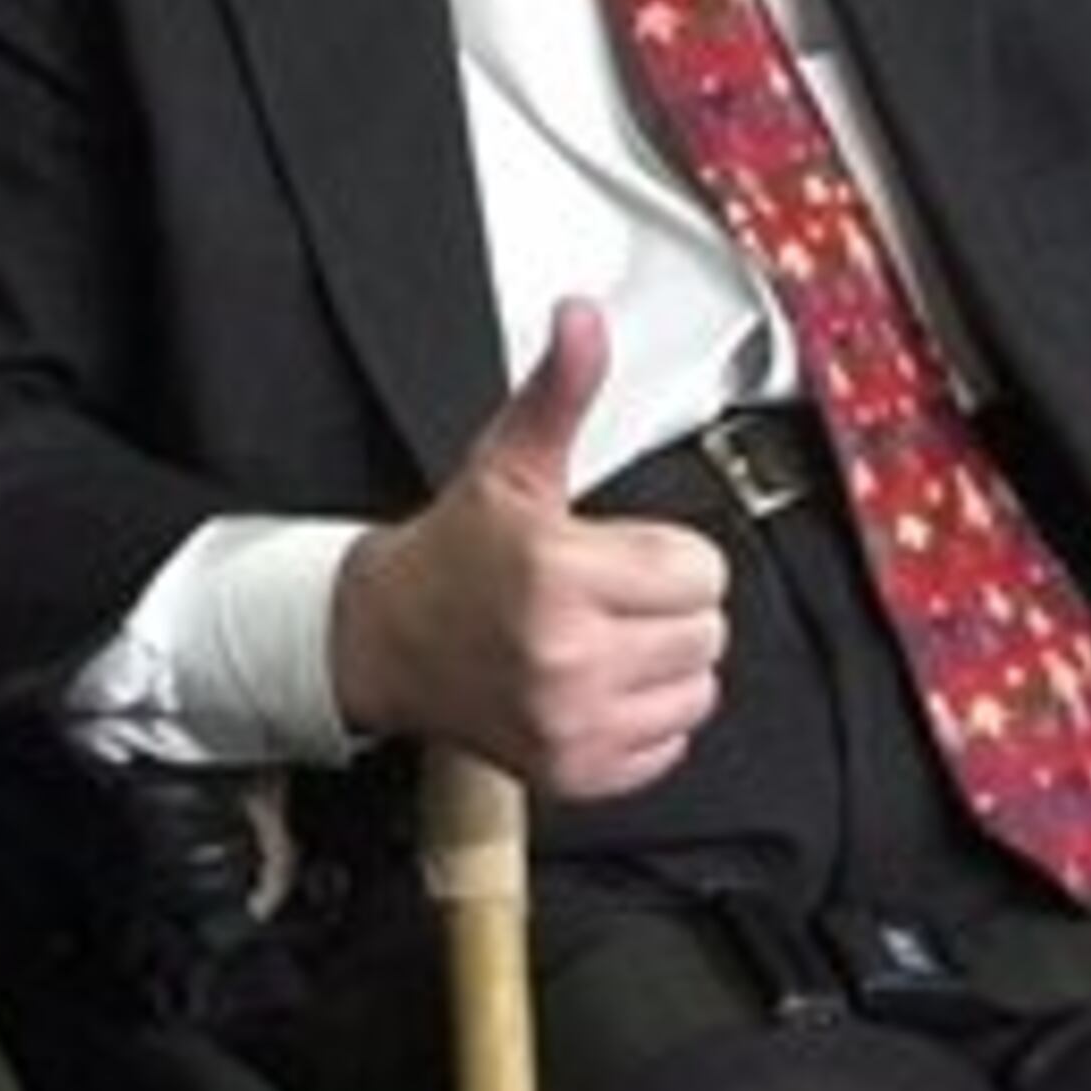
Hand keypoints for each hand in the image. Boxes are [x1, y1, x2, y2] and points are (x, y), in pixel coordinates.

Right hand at [330, 299, 728, 794]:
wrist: (384, 641)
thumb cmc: (456, 553)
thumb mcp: (510, 460)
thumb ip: (561, 388)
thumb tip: (583, 319)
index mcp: (560, 575)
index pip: (701, 571)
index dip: (667, 556)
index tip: (619, 555)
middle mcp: (566, 657)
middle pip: (706, 630)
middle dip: (668, 606)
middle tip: (609, 596)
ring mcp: (569, 723)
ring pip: (697, 688)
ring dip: (664, 664)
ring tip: (605, 637)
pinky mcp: (572, 771)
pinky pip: (669, 745)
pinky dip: (645, 719)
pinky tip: (596, 685)